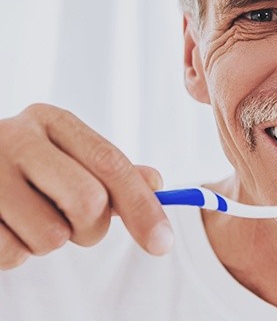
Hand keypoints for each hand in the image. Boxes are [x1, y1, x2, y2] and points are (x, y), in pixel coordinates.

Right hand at [0, 104, 173, 269]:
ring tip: (33, 218)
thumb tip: (157, 184)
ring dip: (52, 240)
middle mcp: (17, 138)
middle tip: (80, 226)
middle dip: (93, 228)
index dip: (142, 205)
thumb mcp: (68, 156)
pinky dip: (19, 252)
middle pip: (89, 201)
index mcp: (52, 120)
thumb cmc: (27, 167)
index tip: (163, 242)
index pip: (111, 163)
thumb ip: (111, 171)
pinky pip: (13, 254)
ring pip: (52, 237)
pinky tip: (8, 226)